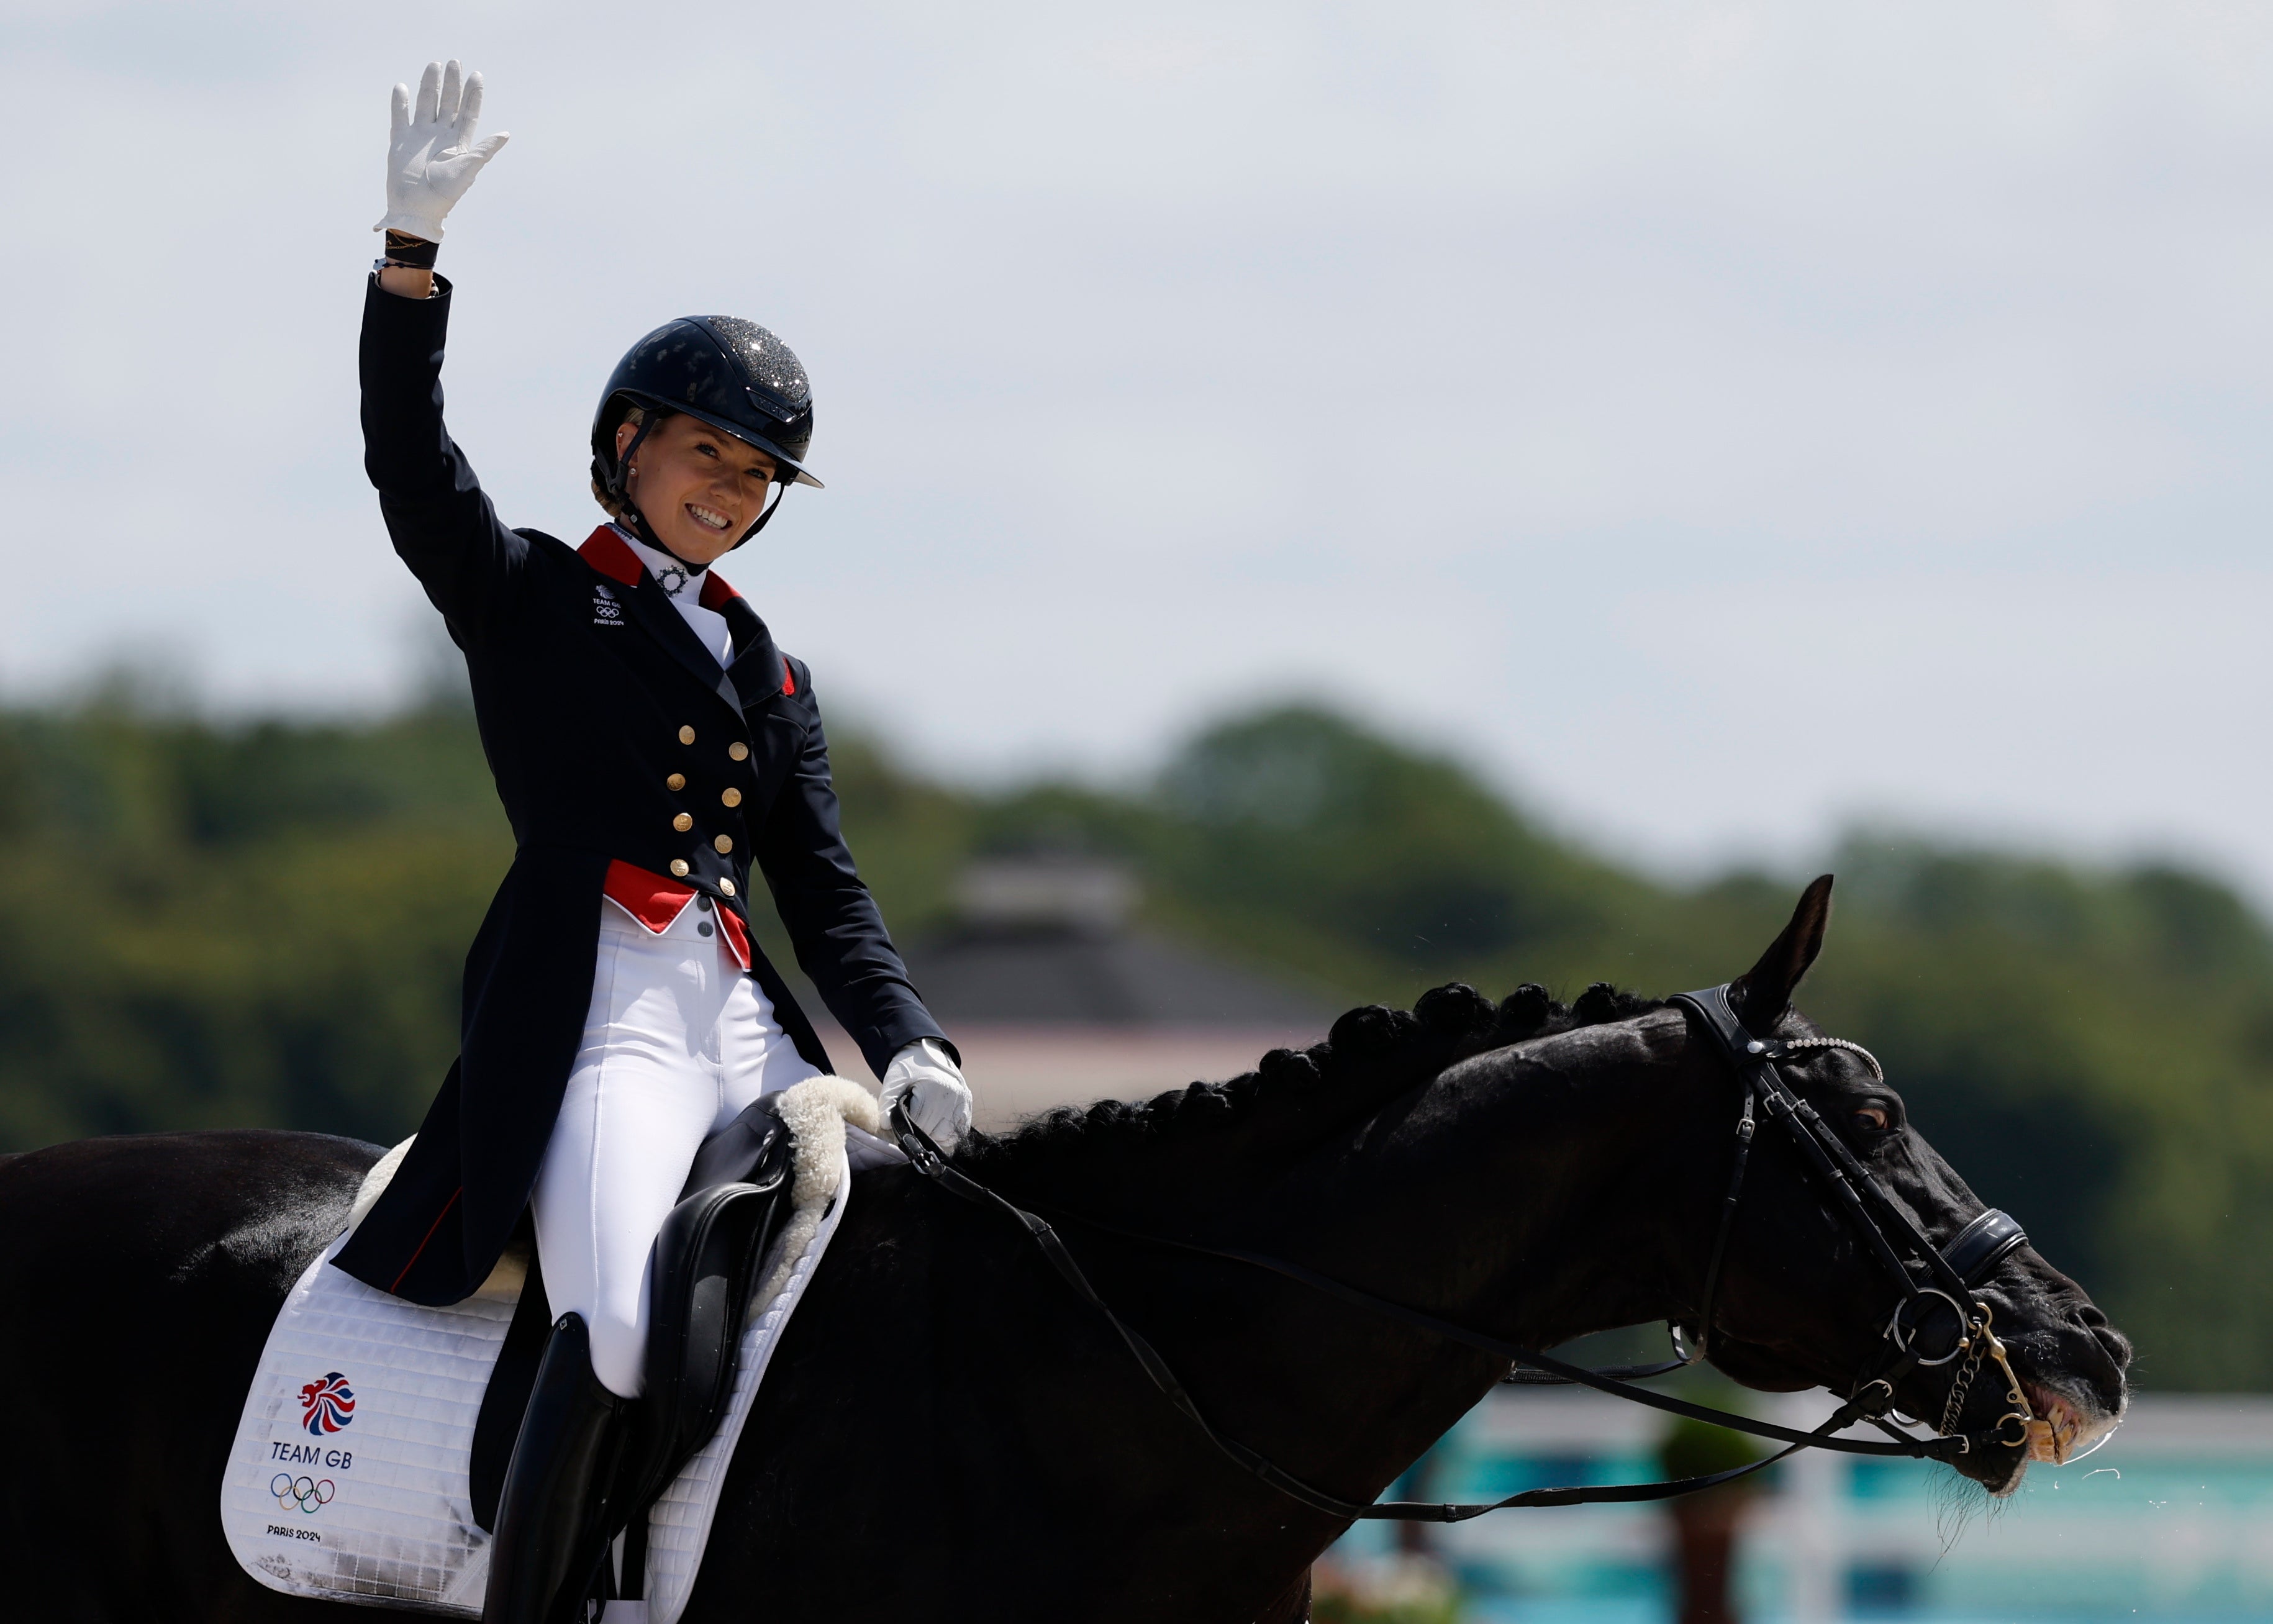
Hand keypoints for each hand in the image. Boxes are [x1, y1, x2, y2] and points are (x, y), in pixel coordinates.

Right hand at [375, 60, 508, 239]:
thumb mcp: (467, 170)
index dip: (473, 95)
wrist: (416, 209)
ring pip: (426, 104)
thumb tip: (506, 134)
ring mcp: (420, 136)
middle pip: (447, 103)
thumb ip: (484, 151)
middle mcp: (440, 136)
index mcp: (458, 143)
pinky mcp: (400, 141)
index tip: (477, 75)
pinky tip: (401, 87)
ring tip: (434, 65)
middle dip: (452, 83)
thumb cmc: (444, 195)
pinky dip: (400, 103)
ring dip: (429, 86)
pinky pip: (400, 117)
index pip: (468, 113)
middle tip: (454, 62)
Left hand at [880, 1039, 972, 1153]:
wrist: (926, 1054)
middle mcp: (952, 1096)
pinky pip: (958, 1131)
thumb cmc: (907, 1070)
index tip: (901, 1119)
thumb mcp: (892, 1083)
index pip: (920, 1125)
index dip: (907, 1127)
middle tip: (912, 1118)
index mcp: (933, 1089)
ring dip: (933, 1134)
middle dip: (919, 1131)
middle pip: (933, 1132)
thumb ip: (887, 1104)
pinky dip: (946, 1133)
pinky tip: (936, 1122)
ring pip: (946, 1136)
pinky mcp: (967, 1105)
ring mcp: (963, 1101)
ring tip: (924, 1120)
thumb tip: (885, 1126)